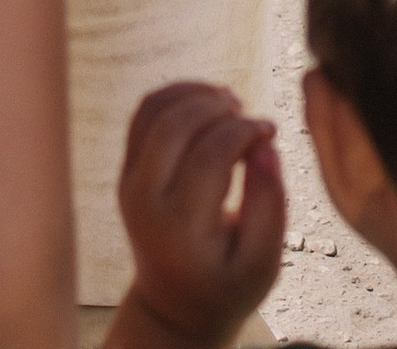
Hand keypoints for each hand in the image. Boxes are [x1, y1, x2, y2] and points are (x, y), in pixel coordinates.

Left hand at [116, 80, 285, 348]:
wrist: (177, 303)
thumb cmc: (228, 283)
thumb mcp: (263, 262)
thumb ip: (270, 205)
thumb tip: (265, 145)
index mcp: (180, 228)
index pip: (209, 156)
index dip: (244, 131)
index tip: (270, 130)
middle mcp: (144, 200)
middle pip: (174, 124)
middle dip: (218, 106)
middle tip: (250, 113)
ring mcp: (128, 181)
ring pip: (153, 109)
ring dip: (194, 92)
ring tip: (231, 102)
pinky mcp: (126, 169)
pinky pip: (144, 114)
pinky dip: (175, 95)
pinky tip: (208, 103)